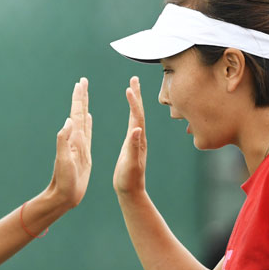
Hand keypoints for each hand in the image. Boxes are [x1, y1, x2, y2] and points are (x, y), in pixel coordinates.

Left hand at [49, 77, 91, 207]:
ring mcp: (79, 145)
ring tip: (85, 94)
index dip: (78, 98)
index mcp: (73, 139)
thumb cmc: (64, 181)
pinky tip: (88, 118)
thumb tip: (68, 121)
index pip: (76, 113)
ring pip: (83, 120)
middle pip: (79, 112)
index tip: (80, 82)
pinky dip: (87, 123)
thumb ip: (63, 141)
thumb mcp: (63, 161)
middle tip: (82, 81)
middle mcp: (75, 139)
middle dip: (81, 96)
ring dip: (84, 106)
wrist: (64, 196)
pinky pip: (87, 133)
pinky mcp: (84, 153)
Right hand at [113, 76, 146, 196]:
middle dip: (137, 94)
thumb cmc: (129, 179)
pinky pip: (133, 123)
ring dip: (135, 101)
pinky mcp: (133, 144)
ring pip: (136, 116)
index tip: (129, 88)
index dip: (133, 102)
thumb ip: (133, 146)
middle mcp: (140, 137)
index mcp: (138, 140)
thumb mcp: (130, 163)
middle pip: (139, 111)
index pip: (136, 116)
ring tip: (131, 88)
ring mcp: (137, 140)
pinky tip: (130, 111)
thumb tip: (137, 129)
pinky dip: (131, 112)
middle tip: (134, 78)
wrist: (131, 191)